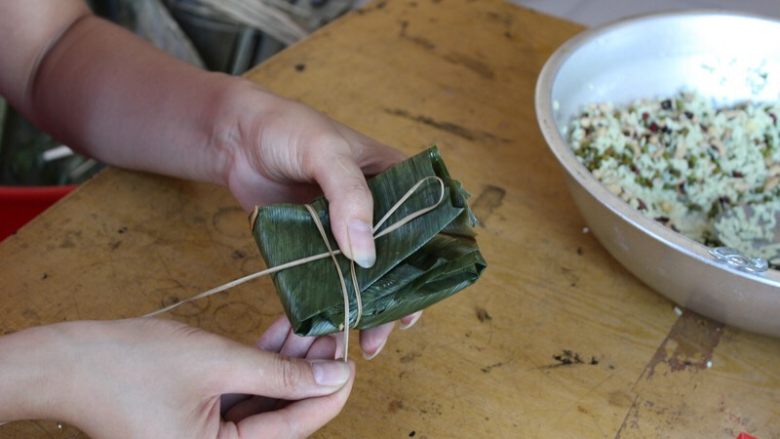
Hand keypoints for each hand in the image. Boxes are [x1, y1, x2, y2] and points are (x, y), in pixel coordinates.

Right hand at [0, 318, 353, 437]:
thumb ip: (279, 373)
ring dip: (288, 362)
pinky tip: (283, 333)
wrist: (66, 361)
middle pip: (282, 412)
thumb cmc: (128, 366)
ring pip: (264, 398)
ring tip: (313, 327)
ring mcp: (207, 434)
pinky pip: (241, 390)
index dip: (328, 391)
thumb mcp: (216, 363)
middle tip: (334, 334)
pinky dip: (261, 363)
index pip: (294, 427)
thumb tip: (334, 374)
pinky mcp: (198, 414)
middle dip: (309, 371)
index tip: (351, 359)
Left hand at [214, 81, 422, 357]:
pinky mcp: (316, 244)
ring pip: (365, 274)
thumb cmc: (287, 129)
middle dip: (398, 296)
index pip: (425, 223)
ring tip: (367, 340)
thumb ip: (349, 197)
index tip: (421, 297)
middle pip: (399, 258)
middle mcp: (376, 207)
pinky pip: (330, 276)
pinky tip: (334, 326)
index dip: (429, 262)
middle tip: (391, 329)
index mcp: (394, 178)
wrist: (234, 138)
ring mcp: (345, 228)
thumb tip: (365, 255)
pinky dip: (334, 301)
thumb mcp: (326, 152)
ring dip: (369, 306)